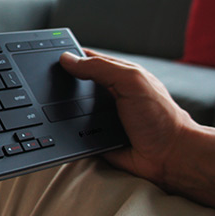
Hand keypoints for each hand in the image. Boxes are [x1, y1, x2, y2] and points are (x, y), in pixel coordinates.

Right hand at [60, 49, 214, 215]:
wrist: (169, 157)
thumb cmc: (159, 117)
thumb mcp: (131, 81)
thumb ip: (100, 68)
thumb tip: (68, 59)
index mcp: (119, 76)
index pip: (89, 60)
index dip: (71, 57)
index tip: (49, 58)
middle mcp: (110, 95)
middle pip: (76, 85)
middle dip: (61, 85)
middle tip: (45, 85)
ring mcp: (102, 118)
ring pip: (71, 110)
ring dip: (62, 111)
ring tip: (49, 108)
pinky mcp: (96, 139)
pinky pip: (74, 133)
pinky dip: (66, 132)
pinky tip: (59, 130)